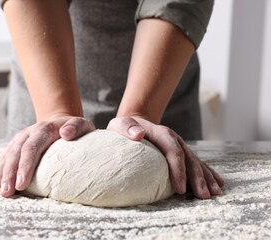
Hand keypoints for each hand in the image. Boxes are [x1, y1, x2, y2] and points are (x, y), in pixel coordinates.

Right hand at [0, 116, 94, 196]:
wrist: (60, 121)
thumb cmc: (74, 128)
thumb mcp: (81, 124)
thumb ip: (76, 127)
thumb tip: (66, 133)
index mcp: (43, 130)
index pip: (31, 148)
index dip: (25, 166)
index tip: (21, 184)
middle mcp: (27, 134)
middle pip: (15, 154)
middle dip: (9, 174)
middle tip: (6, 193)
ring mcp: (19, 140)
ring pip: (6, 157)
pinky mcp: (14, 147)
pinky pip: (2, 159)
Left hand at [107, 117, 224, 198]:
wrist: (134, 123)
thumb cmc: (124, 127)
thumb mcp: (121, 124)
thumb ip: (127, 128)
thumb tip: (138, 135)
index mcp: (162, 134)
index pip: (173, 152)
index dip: (179, 170)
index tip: (180, 189)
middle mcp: (175, 140)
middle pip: (190, 159)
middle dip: (197, 178)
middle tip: (204, 196)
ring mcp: (180, 146)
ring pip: (197, 162)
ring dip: (206, 178)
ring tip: (215, 194)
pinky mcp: (182, 153)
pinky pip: (197, 163)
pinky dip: (208, 173)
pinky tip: (218, 184)